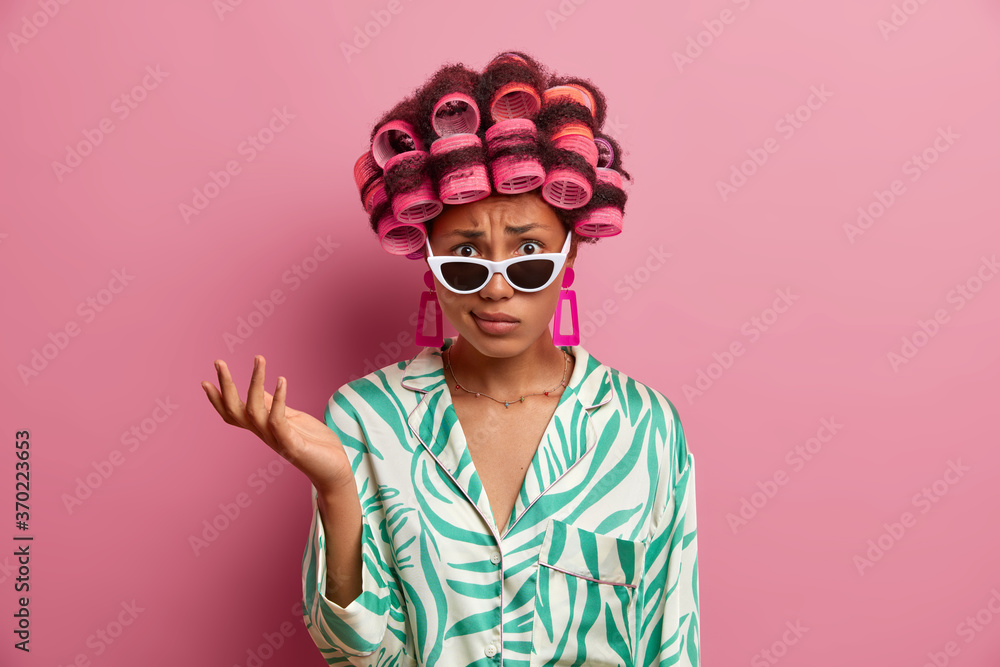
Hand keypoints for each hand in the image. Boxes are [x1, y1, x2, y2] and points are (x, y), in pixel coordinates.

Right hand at [201, 355, 355, 495]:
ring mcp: (276, 440)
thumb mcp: (291, 418)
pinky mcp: (291, 445)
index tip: (205, 381)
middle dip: (226, 385)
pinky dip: (278, 399)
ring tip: (258, 359)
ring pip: (254, 410)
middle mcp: (264, 434)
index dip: (217, 399)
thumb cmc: (313, 443)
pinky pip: (278, 420)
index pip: (233, 413)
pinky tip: (281, 380)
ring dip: (255, 382)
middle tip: (218, 362)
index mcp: (262, 428)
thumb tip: (259, 389)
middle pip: (235, 410)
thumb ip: (273, 406)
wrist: (334, 469)